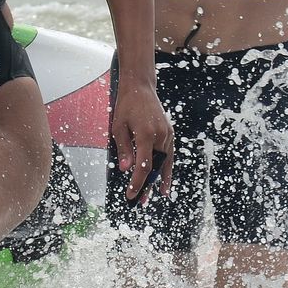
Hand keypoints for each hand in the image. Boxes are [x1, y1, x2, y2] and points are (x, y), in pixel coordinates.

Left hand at [111, 83, 172, 201]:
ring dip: (160, 178)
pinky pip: (168, 153)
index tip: (131, 194)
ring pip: (165, 161)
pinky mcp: (169, 132)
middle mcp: (160, 135)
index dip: (137, 183)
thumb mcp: (118, 127)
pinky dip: (166, 166)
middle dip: (149, 185)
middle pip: (156, 167)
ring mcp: (167, 134)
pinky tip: (163, 176)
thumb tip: (125, 169)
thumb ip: (123, 149)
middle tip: (142, 200)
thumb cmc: (127, 105)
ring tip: (158, 193)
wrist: (140, 87)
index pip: (143, 166)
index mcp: (146, 134)